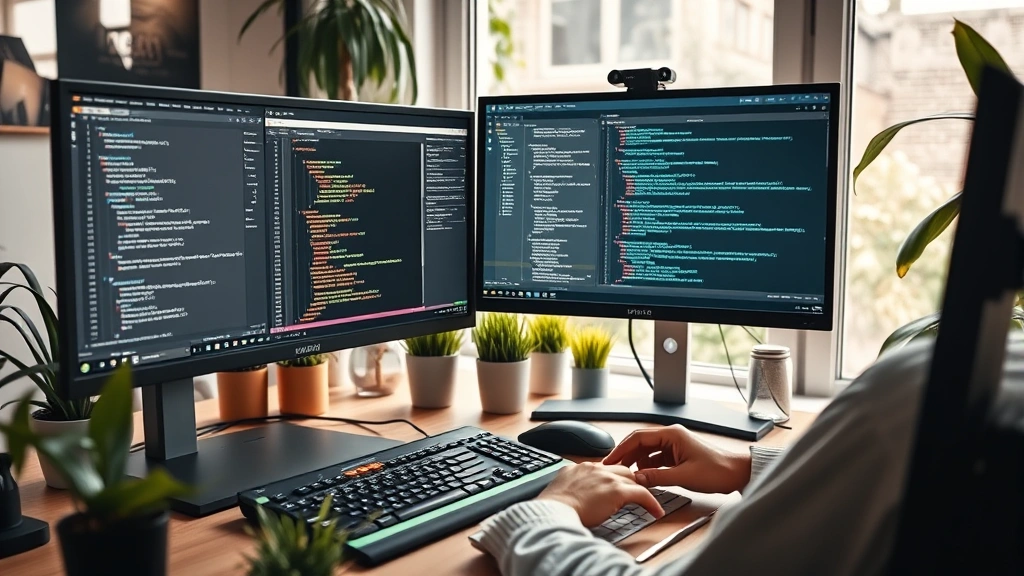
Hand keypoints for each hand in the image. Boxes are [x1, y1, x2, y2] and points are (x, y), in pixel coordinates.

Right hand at [538, 462, 664, 526]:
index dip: (613, 477)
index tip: (617, 485)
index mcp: (581, 467)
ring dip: (642, 490)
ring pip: (633, 479)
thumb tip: (574, 494)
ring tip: (650, 502)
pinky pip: (642, 494)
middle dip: (631, 480)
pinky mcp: (617, 491)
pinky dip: (651, 503)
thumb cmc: (553, 508)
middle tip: (637, 492)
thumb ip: (571, 487)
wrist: (553, 512)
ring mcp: (607, 478)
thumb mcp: (560, 491)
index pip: (604, 468)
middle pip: (622, 469)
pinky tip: (656, 512)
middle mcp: (596, 468)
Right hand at [603, 425, 750, 493]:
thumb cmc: (717, 470)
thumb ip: (657, 477)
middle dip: (625, 455)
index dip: (621, 448)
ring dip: (636, 462)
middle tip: (612, 467)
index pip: (638, 437)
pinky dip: (647, 467)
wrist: (737, 473)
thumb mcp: (684, 476)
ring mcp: (674, 446)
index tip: (610, 459)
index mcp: (672, 435)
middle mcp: (671, 436)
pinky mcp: (678, 456)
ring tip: (624, 474)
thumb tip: (636, 479)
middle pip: (640, 443)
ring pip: (647, 452)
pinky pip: (656, 459)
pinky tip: (642, 476)